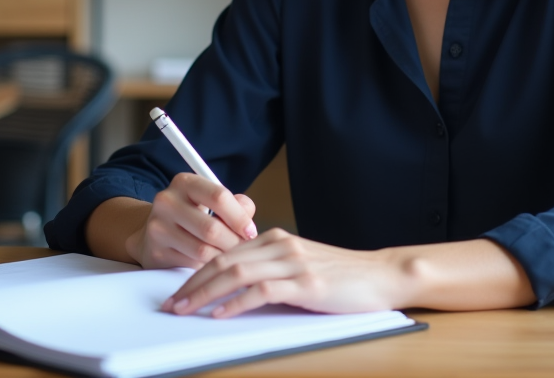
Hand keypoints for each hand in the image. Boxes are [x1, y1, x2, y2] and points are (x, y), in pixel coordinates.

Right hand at [124, 172, 257, 269]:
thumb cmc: (194, 215)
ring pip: (203, 250)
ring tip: (230, 257)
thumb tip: (249, 227)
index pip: (218, 197)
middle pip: (211, 228)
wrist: (155, 234)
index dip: (240, 217)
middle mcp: (167, 202)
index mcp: (184, 183)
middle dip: (234, 243)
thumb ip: (237, 206)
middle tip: (244, 250)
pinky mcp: (156, 253)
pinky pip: (192, 265)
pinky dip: (208, 268)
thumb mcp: (212, 202)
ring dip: (222, 257)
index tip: (251, 232)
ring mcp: (158, 228)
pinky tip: (212, 265)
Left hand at [160, 228, 406, 317]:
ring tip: (186, 309)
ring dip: (205, 292)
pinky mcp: (306, 284)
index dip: (196, 272)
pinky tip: (221, 314)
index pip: (225, 253)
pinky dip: (237, 302)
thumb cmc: (343, 276)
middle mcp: (281, 245)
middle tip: (171, 304)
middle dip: (192, 283)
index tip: (178, 292)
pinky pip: (262, 291)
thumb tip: (235, 292)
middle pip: (223, 260)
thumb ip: (271, 272)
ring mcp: (293, 263)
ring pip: (236, 272)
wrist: (383, 275)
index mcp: (276, 240)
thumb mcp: (301, 267)